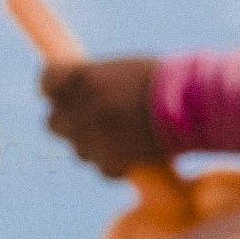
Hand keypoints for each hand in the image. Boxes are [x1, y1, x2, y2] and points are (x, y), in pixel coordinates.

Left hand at [34, 52, 164, 182]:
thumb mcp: (123, 71)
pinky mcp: (110, 162)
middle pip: (52, 123)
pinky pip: (103, 168)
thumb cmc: (165, 80)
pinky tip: (136, 151)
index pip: (46, 81)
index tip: (62, 92)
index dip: (53, 88)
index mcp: (82, 77)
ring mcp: (93, 137)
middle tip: (92, 119)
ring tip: (124, 135)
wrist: (194, 104)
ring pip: (79, 150)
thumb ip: (96, 82)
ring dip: (94, 144)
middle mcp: (80, 108)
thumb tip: (76, 92)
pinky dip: (116, 163)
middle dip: (69, 122)